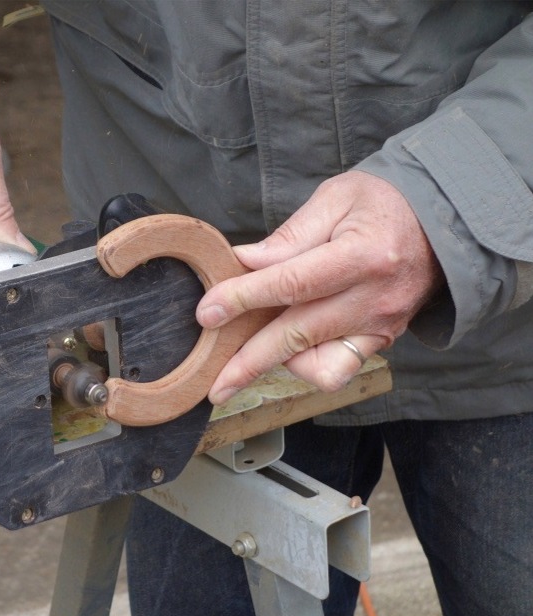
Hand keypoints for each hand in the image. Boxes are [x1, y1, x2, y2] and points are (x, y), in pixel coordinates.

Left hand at [197, 170, 444, 402]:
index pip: (290, 284)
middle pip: (297, 337)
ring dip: (280, 364)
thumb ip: (290, 235)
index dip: (243, 299)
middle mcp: (374, 298)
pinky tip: (292, 349)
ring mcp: (381, 326)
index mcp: (362, 255)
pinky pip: (340, 370)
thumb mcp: (336, 198)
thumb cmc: (384, 202)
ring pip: (319, 366)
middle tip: (214, 382)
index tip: (207, 312)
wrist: (441, 220)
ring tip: (255, 350)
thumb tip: (245, 262)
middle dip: (247, 362)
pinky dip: (310, 366)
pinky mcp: (382, 340)